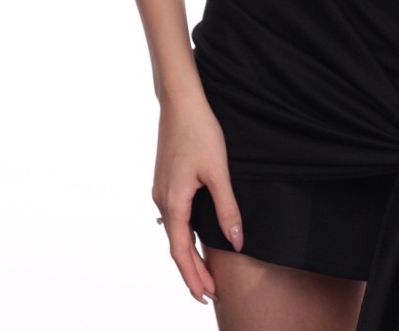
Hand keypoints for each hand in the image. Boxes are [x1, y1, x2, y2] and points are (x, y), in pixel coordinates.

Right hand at [151, 97, 243, 303]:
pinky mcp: (166, 180)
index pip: (181, 252)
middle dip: (192, 271)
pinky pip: (174, 216)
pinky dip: (184, 234)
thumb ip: (227, 208)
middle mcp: (162, 200)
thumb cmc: (200, 132)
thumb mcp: (218, 171)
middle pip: (176, 246)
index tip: (206, 296)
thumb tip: (237, 241)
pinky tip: (193, 236)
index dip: (193, 276)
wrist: (181, 102)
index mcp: (173, 203)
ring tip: (204, 271)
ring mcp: (162, 190)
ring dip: (188, 253)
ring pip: (174, 231)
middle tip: (209, 293)